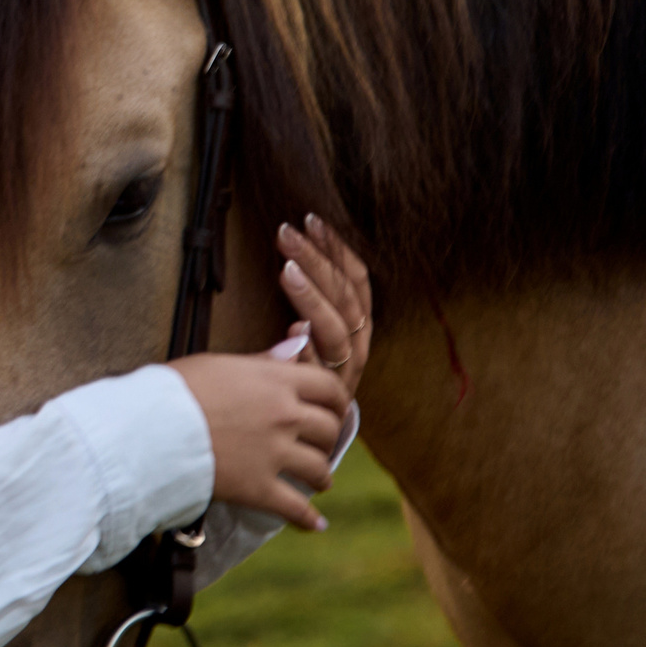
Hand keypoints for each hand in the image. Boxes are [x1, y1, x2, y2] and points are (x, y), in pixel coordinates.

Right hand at [168, 351, 348, 532]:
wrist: (149, 428)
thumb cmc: (174, 389)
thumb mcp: (219, 363)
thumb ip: (264, 359)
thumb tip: (297, 345)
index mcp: (275, 380)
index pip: (328, 386)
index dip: (336, 399)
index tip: (334, 408)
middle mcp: (284, 416)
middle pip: (328, 429)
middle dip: (328, 438)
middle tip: (319, 444)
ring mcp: (274, 454)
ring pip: (319, 469)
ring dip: (322, 477)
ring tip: (318, 482)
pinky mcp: (259, 488)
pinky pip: (295, 508)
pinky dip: (308, 519)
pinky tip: (316, 524)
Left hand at [276, 213, 373, 398]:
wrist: (320, 426)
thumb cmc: (311, 367)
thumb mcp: (316, 328)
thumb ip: (313, 296)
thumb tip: (292, 249)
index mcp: (360, 323)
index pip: (355, 279)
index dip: (337, 249)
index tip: (312, 220)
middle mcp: (359, 344)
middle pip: (345, 298)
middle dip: (317, 263)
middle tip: (287, 234)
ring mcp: (345, 370)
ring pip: (336, 330)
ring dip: (312, 298)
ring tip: (286, 271)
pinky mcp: (328, 395)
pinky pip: (321, 372)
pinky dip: (310, 351)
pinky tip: (294, 329)